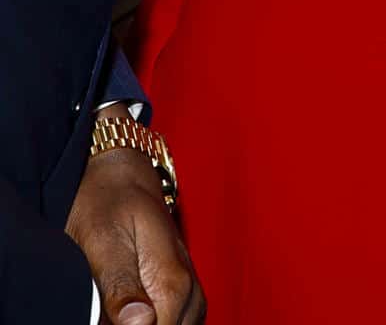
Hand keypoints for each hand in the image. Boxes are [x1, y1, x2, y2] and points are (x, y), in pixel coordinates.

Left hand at [65, 108, 204, 324]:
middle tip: (107, 310)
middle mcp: (188, 284)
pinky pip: (181, 317)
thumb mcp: (102, 240)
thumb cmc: (105, 201)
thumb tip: (140, 323)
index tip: (107, 318)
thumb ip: (121, 284)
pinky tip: (138, 312)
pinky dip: (164, 319)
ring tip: (116, 308)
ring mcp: (188, 284)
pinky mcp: (181, 284)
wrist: (121, 171)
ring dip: (158, 321)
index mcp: (171, 278)